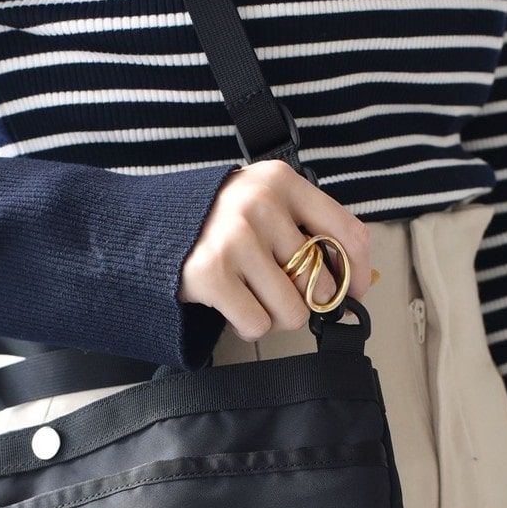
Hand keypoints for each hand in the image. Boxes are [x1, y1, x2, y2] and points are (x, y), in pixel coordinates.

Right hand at [178, 159, 372, 341]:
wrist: (148, 230)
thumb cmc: (216, 223)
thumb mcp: (263, 203)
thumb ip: (304, 227)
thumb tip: (351, 279)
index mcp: (282, 182)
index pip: (347, 233)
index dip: (358, 272)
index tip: (355, 290)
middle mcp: (261, 204)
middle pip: (320, 284)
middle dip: (303, 299)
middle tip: (276, 289)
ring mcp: (235, 238)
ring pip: (292, 312)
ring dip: (274, 316)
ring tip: (250, 295)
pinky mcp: (212, 273)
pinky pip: (258, 325)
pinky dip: (247, 326)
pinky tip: (232, 305)